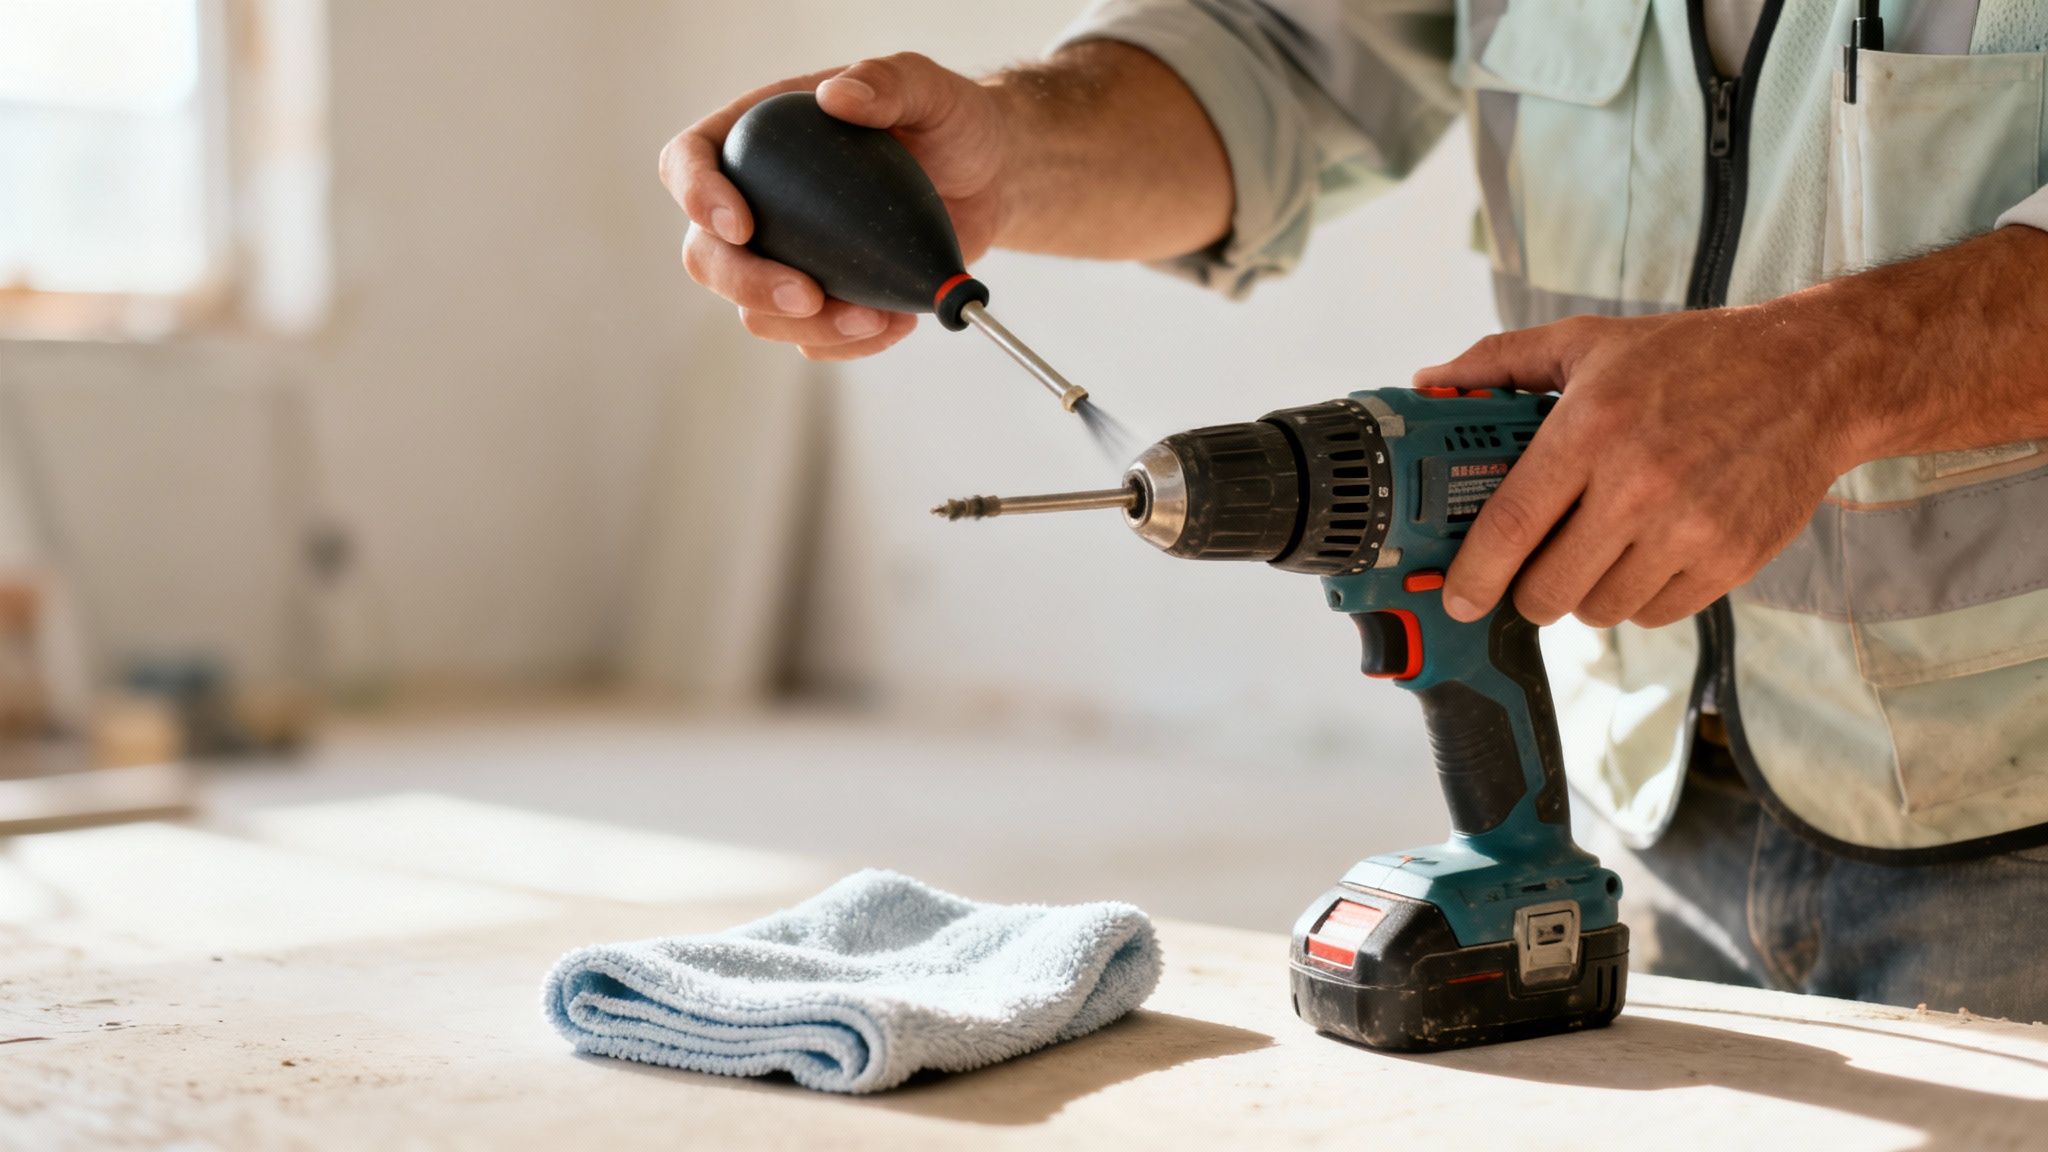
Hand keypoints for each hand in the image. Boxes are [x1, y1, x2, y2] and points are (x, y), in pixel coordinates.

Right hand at [658, 54, 1009, 360]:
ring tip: (877, 316)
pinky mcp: (823, 300)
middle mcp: (758, 201)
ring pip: (756, 312)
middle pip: (706, 255)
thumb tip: (836, 97)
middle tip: (810, 296)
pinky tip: (895, 324)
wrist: (987, 182)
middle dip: (748, 285)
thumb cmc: (949, 125)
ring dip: (809, 326)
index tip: (741, 226)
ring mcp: (786, 257)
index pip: (688, 162)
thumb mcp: (929, 89)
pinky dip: (847, 344)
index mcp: (758, 137)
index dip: (697, 196)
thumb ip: (889, 81)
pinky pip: (810, 340)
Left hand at [1417, 308, 1856, 628]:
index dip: (1473, 576)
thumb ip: (1500, 361)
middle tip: (1536, 568)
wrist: (1813, 375)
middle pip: (1548, 590)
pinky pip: (1655, 614)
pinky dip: (1640, 598)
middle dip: (1529, 590)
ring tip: (1600, 550)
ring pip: (1600, 610)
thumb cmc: (1692, 358)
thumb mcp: (1590, 342)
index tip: (1457, 599)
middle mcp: (1637, 485)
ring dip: (1586, 594)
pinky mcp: (1730, 560)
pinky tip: (1647, 554)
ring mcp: (1688, 529)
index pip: (1510, 527)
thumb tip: (1429, 383)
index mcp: (1590, 429)